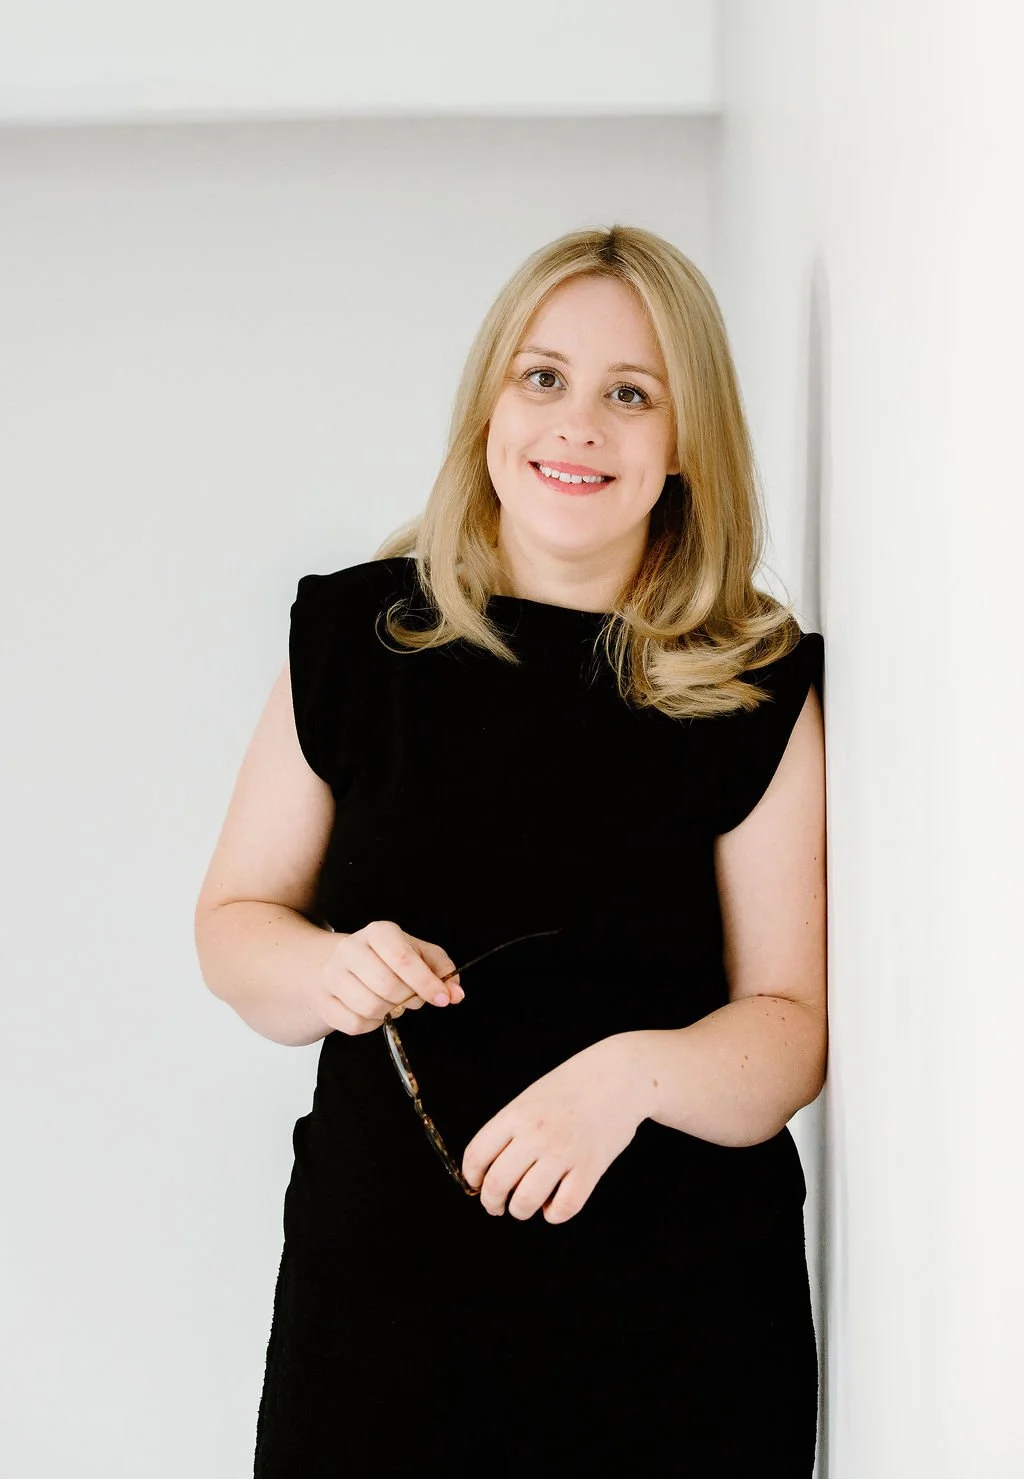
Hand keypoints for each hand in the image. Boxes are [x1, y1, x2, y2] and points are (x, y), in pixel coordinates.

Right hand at [315, 920, 463, 1036]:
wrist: (343, 964)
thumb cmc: (388, 959)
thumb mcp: (420, 954)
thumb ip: (442, 970)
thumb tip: (455, 994)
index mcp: (378, 932)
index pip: (403, 959)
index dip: (426, 983)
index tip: (443, 999)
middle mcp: (351, 948)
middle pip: (387, 986)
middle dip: (407, 999)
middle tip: (412, 999)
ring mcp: (332, 974)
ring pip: (369, 1007)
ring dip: (390, 1013)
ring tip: (393, 1004)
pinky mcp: (324, 1000)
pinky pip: (354, 1024)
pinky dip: (372, 1025)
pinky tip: (375, 1013)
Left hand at [461, 1035, 653, 1223]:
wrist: (619, 1075)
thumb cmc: (573, 1087)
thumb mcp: (531, 1097)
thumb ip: (511, 1129)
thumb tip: (490, 1169)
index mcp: (515, 1114)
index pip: (476, 1156)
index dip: (472, 1177)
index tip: (477, 1184)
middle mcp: (535, 1135)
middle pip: (497, 1184)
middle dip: (491, 1202)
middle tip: (496, 1205)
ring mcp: (563, 1152)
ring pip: (525, 1202)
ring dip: (520, 1210)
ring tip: (525, 1205)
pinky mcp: (590, 1168)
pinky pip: (563, 1208)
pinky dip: (554, 1214)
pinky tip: (554, 1205)